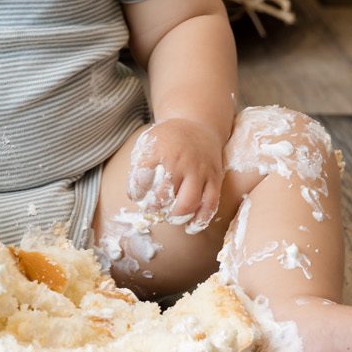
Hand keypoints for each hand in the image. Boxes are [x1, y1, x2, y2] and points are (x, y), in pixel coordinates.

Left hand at [127, 119, 224, 233]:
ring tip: (170, 217)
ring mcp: (200, 170)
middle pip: (165, 194)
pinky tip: (190, 226)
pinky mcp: (215, 178)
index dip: (137, 192)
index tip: (137, 196)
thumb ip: (140, 167)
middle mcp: (180, 160)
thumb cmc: (168, 140)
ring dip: (176, 216)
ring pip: (188, 203)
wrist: (197, 124)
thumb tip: (136, 196)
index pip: (142, 178)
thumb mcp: (149, 143)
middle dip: (156, 208)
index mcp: (159, 150)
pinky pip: (210, 205)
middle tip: (154, 210)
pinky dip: (200, 220)